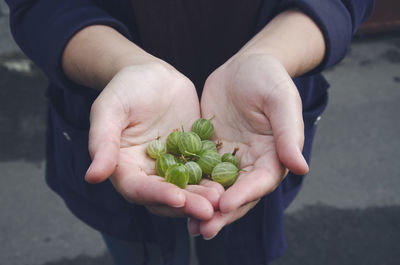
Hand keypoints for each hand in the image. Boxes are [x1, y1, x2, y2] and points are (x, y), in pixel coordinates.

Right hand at [85, 63, 221, 219]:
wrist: (154, 75)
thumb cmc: (126, 88)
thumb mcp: (110, 109)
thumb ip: (102, 141)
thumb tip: (93, 177)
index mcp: (125, 166)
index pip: (138, 188)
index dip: (156, 194)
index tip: (177, 197)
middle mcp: (148, 172)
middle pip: (166, 195)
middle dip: (187, 203)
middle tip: (209, 208)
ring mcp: (172, 166)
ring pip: (188, 188)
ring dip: (204, 196)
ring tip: (223, 198)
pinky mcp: (192, 157)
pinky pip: (204, 170)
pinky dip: (216, 178)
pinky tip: (232, 181)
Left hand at [189, 54, 308, 238]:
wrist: (245, 65)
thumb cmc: (268, 78)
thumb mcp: (281, 100)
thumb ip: (289, 132)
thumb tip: (301, 168)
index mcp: (272, 154)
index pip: (260, 181)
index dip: (244, 194)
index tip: (225, 205)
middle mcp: (251, 162)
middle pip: (238, 193)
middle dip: (222, 212)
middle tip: (203, 230)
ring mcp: (229, 157)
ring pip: (218, 187)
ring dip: (205, 207)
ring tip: (189, 226)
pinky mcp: (209, 149)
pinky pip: (199, 169)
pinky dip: (190, 185)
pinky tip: (174, 197)